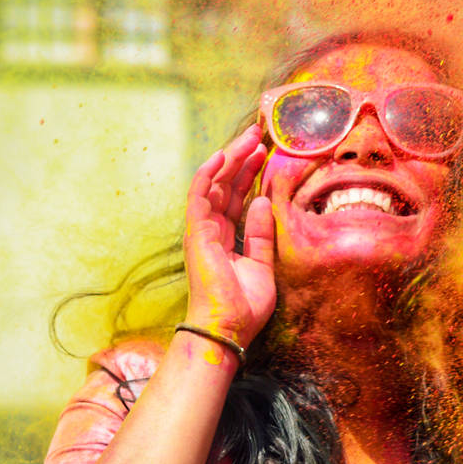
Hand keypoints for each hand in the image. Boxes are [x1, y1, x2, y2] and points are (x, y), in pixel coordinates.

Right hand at [182, 124, 274, 346]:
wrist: (227, 329)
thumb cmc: (243, 306)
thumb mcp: (262, 265)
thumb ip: (261, 234)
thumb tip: (262, 201)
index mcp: (225, 239)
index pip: (236, 198)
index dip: (249, 175)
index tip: (265, 154)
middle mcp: (211, 230)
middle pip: (226, 186)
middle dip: (241, 159)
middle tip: (259, 135)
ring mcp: (202, 230)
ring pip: (214, 184)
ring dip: (230, 159)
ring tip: (249, 138)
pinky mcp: (197, 232)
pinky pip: (200, 196)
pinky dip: (209, 174)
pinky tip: (222, 156)